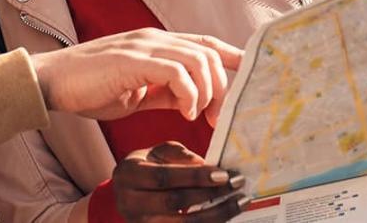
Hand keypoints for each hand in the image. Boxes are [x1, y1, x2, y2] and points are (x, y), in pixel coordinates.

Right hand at [29, 28, 242, 122]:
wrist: (51, 82)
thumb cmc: (89, 88)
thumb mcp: (137, 92)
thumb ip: (165, 92)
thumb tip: (193, 103)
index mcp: (157, 44)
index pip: (206, 44)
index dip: (232, 59)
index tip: (248, 84)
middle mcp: (154, 38)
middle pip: (210, 51)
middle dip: (225, 85)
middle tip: (221, 116)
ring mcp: (143, 46)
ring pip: (198, 58)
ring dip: (209, 91)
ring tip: (202, 116)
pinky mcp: (132, 59)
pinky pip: (176, 71)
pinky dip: (189, 93)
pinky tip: (186, 112)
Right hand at [111, 142, 246, 222]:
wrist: (127, 192)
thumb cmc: (147, 167)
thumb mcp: (156, 152)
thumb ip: (178, 154)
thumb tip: (203, 164)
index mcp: (129, 174)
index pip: (164, 177)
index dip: (194, 177)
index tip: (224, 175)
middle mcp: (130, 203)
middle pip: (173, 202)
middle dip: (209, 194)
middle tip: (237, 185)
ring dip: (216, 215)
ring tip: (240, 203)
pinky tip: (226, 215)